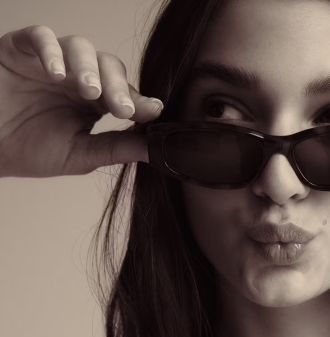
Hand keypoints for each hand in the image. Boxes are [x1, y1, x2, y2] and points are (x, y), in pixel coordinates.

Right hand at [0, 24, 162, 178]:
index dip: (140, 101)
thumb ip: (116, 148)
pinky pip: (40, 36)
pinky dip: (50, 50)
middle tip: (123, 109)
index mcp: (95, 102)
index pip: (124, 93)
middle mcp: (76, 76)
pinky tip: (56, 73)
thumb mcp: (80, 155)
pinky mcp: (21, 48)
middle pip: (108, 65)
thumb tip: (156, 149)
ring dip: (88, 67)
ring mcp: (51, 60)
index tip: (153, 112)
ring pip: (79, 47)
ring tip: (90, 90)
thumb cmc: (31, 149)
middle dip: (118, 86)